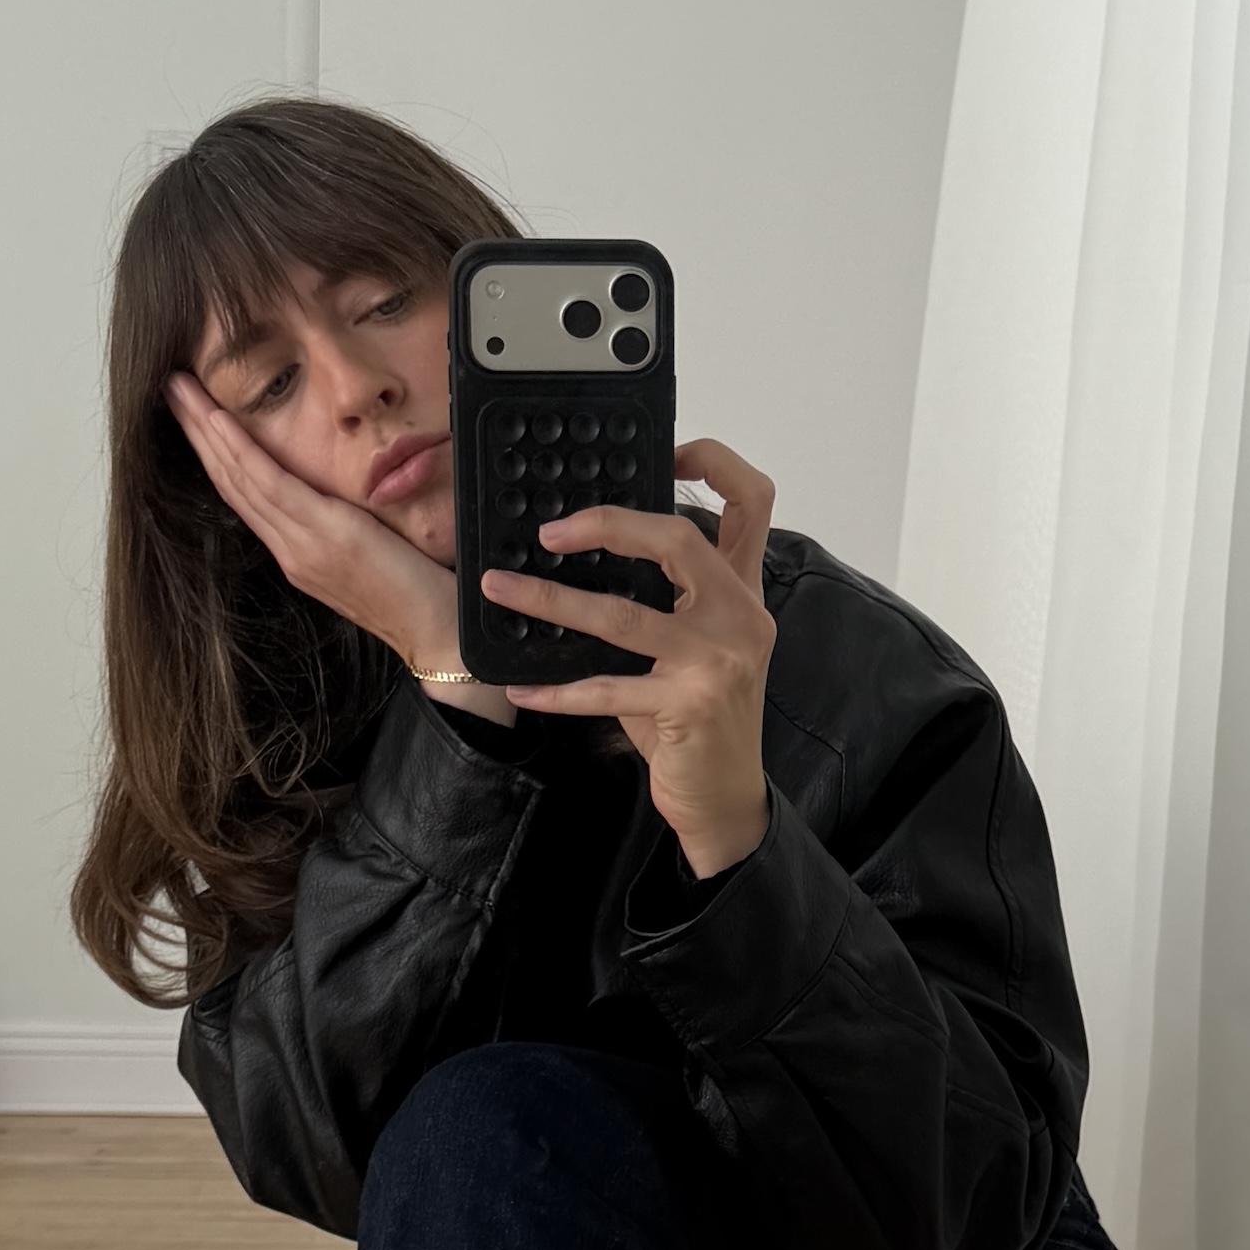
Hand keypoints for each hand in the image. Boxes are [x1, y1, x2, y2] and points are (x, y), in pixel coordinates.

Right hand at [165, 372, 499, 711]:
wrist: (441, 636)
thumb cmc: (418, 595)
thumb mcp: (372, 551)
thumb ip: (345, 525)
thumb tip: (340, 494)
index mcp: (299, 552)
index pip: (245, 493)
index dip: (213, 451)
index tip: (191, 413)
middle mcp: (292, 550)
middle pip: (230, 481)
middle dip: (195, 432)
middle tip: (169, 388)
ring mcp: (303, 546)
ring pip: (240, 479)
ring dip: (205, 431)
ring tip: (180, 391)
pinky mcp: (325, 539)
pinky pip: (272, 488)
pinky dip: (241, 452)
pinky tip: (218, 422)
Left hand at [487, 440, 776, 877]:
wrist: (726, 798)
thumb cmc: (700, 721)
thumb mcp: (697, 647)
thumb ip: (667, 599)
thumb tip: (586, 556)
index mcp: (743, 591)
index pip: (750, 502)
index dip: (712, 462)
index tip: (666, 451)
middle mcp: (739, 617)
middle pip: (677, 540)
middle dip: (608, 524)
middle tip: (549, 531)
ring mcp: (717, 661)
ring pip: (622, 615)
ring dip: (550, 601)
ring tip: (499, 589)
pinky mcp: (688, 706)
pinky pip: (605, 688)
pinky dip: (557, 689)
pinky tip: (521, 687)